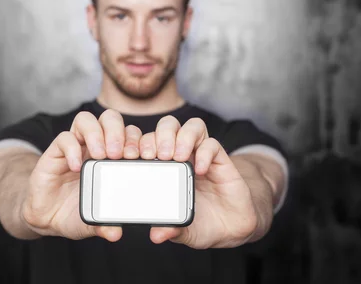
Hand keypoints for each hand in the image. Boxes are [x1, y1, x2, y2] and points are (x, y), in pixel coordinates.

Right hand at [20, 109, 140, 241]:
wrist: (47, 216)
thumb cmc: (77, 211)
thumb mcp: (95, 220)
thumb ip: (105, 225)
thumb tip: (115, 232)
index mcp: (114, 157)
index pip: (131, 135)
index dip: (140, 140)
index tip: (146, 157)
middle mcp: (96, 145)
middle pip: (111, 118)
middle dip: (119, 132)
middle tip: (121, 154)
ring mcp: (76, 146)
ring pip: (87, 119)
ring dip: (97, 133)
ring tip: (100, 155)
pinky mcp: (55, 151)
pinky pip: (64, 138)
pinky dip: (71, 149)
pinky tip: (76, 167)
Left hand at [139, 116, 258, 248]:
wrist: (231, 227)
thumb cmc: (201, 223)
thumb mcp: (182, 230)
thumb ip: (170, 229)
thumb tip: (156, 234)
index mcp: (163, 167)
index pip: (145, 141)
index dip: (135, 141)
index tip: (130, 156)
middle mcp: (181, 156)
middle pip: (167, 127)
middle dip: (158, 136)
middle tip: (154, 156)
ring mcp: (201, 155)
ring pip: (191, 126)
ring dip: (181, 137)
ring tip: (177, 157)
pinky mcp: (220, 160)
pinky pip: (212, 144)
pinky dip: (204, 153)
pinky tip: (199, 170)